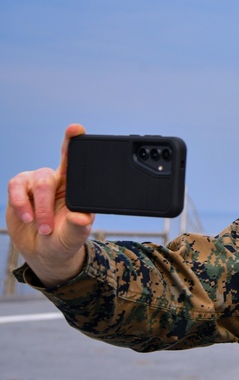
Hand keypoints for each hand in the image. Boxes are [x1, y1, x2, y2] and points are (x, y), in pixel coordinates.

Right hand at [5, 124, 92, 286]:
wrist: (45, 251)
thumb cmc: (64, 239)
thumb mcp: (74, 236)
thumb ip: (78, 227)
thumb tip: (81, 218)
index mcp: (76, 186)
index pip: (75, 159)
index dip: (74, 142)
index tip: (75, 128)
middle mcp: (57, 180)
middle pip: (49, 177)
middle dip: (46, 204)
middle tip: (47, 228)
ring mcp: (37, 183)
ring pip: (35, 183)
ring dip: (37, 208)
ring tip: (40, 227)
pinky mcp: (19, 190)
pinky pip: (16, 187)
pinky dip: (21, 204)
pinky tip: (27, 218)